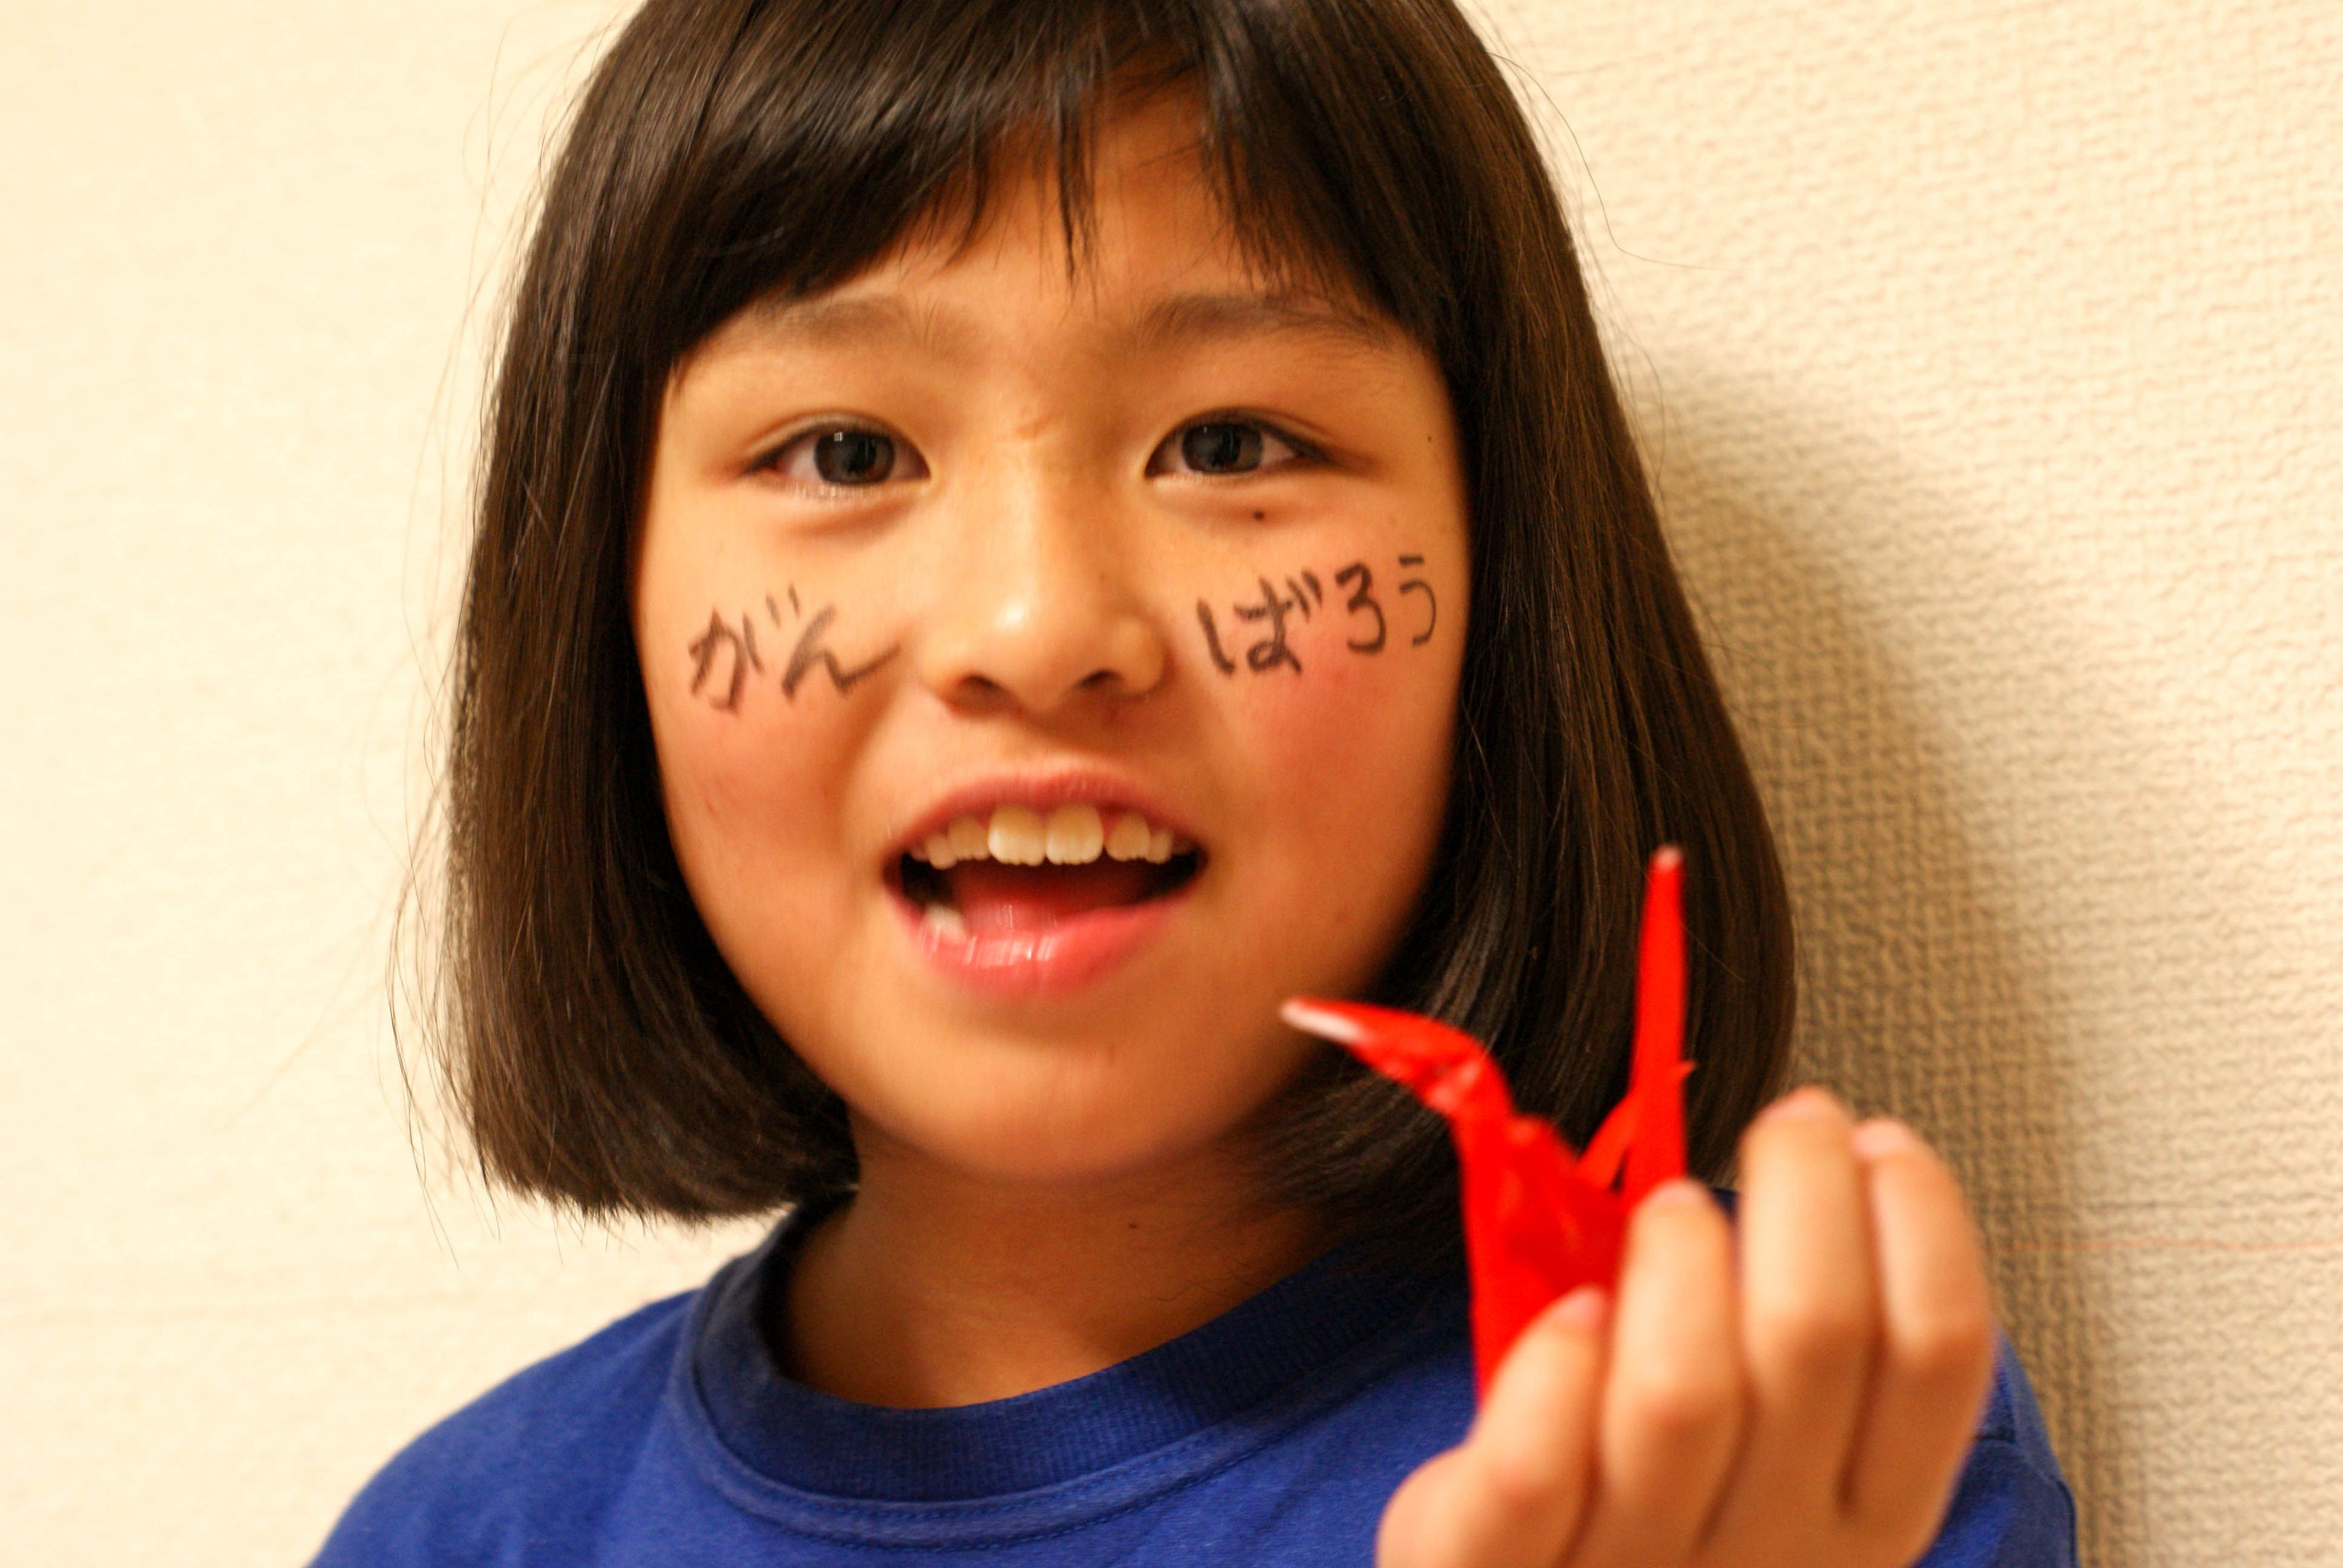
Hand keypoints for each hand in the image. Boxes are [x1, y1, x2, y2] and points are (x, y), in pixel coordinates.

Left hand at [1378, 1088, 1996, 1567]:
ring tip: (1672, 1206)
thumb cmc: (1655, 1527)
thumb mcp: (1775, 1471)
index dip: (1924, 1224)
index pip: (1938, 1360)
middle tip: (1787, 1119)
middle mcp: (1768, 1553)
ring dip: (1680, 1262)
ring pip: (1683, 1395)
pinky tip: (1570, 1314)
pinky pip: (1537, 1470)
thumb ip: (1806, 1362)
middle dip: (1807, 1190)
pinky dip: (1554, 1371)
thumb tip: (1826, 1172)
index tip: (1880, 1137)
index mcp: (1862, 1524)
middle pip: (1815, 1341)